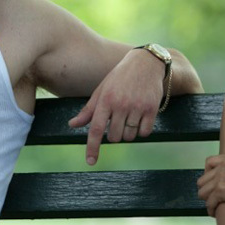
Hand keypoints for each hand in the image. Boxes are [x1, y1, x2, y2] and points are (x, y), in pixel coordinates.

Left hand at [68, 49, 164, 164]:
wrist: (146, 63)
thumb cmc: (120, 77)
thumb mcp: (102, 90)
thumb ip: (89, 110)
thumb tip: (72, 125)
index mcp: (105, 100)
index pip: (96, 129)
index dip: (93, 147)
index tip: (90, 162)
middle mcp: (120, 104)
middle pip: (114, 137)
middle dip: (115, 135)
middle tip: (118, 121)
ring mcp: (137, 107)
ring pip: (130, 136)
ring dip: (128, 133)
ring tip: (130, 116)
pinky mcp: (151, 108)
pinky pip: (145, 133)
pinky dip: (142, 131)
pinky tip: (141, 117)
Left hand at [197, 153, 224, 217]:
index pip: (209, 162)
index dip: (207, 174)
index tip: (211, 182)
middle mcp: (224, 164)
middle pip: (203, 179)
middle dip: (206, 190)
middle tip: (212, 197)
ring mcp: (221, 177)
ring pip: (202, 191)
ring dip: (207, 200)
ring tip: (214, 206)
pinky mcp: (221, 190)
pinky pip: (209, 202)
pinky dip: (211, 209)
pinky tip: (215, 213)